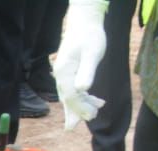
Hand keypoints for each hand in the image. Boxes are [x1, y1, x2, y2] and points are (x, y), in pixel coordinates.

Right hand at [53, 0, 108, 128]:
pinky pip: (74, 91)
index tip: (91, 115)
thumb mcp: (92, 53)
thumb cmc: (90, 36)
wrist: (84, 24)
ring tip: (97, 111)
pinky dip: (84, 98)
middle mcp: (61, 76)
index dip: (80, 107)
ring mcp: (64, 76)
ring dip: (83, 106)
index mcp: (64, 72)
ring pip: (71, 97)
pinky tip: (96, 101)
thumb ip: (86, 71)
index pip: (70, 95)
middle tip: (91, 119)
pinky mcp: (70, 75)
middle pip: (68, 99)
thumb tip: (82, 89)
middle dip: (78, 111)